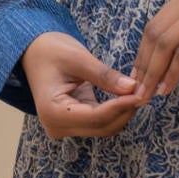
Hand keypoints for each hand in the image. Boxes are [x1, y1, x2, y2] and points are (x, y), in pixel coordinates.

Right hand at [22, 30, 144, 138]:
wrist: (33, 51)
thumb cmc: (50, 50)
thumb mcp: (78, 59)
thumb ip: (105, 76)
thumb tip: (132, 88)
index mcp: (53, 112)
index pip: (96, 116)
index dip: (121, 106)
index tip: (141, 93)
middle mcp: (57, 126)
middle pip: (102, 126)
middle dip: (125, 110)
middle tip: (145, 90)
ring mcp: (65, 127)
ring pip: (104, 127)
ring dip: (123, 112)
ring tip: (138, 91)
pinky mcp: (73, 122)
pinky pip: (100, 121)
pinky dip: (116, 110)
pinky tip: (128, 95)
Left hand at [130, 0, 178, 97]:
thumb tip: (153, 75)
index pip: (154, 26)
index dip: (142, 54)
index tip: (136, 79)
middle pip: (155, 33)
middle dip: (144, 66)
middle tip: (139, 91)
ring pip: (166, 43)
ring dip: (154, 73)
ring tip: (149, 94)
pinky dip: (172, 73)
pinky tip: (168, 88)